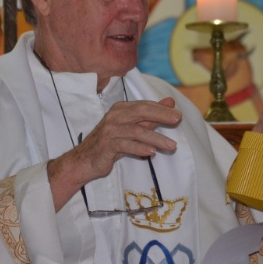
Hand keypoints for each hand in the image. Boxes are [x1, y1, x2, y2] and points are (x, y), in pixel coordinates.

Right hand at [48, 97, 180, 209]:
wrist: (85, 160)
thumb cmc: (110, 143)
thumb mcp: (131, 128)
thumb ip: (150, 116)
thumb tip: (170, 103)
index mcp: (121, 109)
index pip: (144, 105)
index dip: (161, 108)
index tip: (177, 114)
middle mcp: (115, 116)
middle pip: (141, 112)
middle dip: (161, 115)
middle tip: (177, 119)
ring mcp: (110, 131)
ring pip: (137, 131)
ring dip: (156, 138)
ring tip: (171, 146)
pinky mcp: (107, 146)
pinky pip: (126, 145)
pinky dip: (140, 148)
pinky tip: (151, 152)